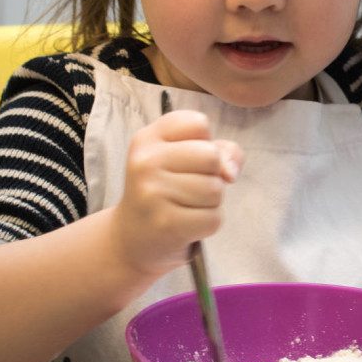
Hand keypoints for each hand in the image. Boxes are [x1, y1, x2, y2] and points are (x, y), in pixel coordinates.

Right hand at [110, 110, 242, 288]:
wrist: (132, 238)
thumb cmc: (166, 191)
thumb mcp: (185, 159)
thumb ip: (220, 150)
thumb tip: (230, 172)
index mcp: (148, 138)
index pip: (198, 123)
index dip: (206, 143)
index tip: (187, 160)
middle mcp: (145, 162)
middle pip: (211, 156)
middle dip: (212, 175)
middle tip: (190, 187)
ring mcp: (152, 193)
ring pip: (215, 189)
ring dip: (211, 202)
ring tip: (186, 206)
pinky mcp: (166, 224)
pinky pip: (213, 218)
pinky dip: (209, 224)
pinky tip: (188, 224)